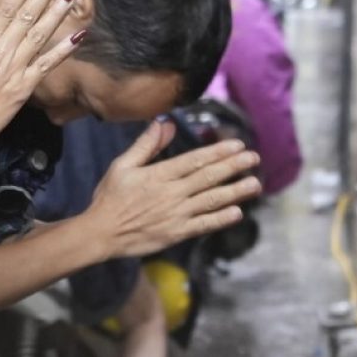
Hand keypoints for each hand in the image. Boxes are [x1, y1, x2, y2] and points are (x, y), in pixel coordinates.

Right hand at [85, 120, 262, 256]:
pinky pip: (204, 225)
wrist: (101, 234)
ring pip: (211, 200)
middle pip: (208, 177)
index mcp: (159, 175)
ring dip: (235, 191)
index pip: (195, 160)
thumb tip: (166, 122)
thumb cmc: (111, 198)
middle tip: (254, 158)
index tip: (238, 144)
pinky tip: (238, 212)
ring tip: (255, 183)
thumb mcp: (123, 165)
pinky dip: (221, 219)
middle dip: (234, 166)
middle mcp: (171, 193)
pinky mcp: (177, 234)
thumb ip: (146, 144)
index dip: (219, 152)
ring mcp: (176, 215)